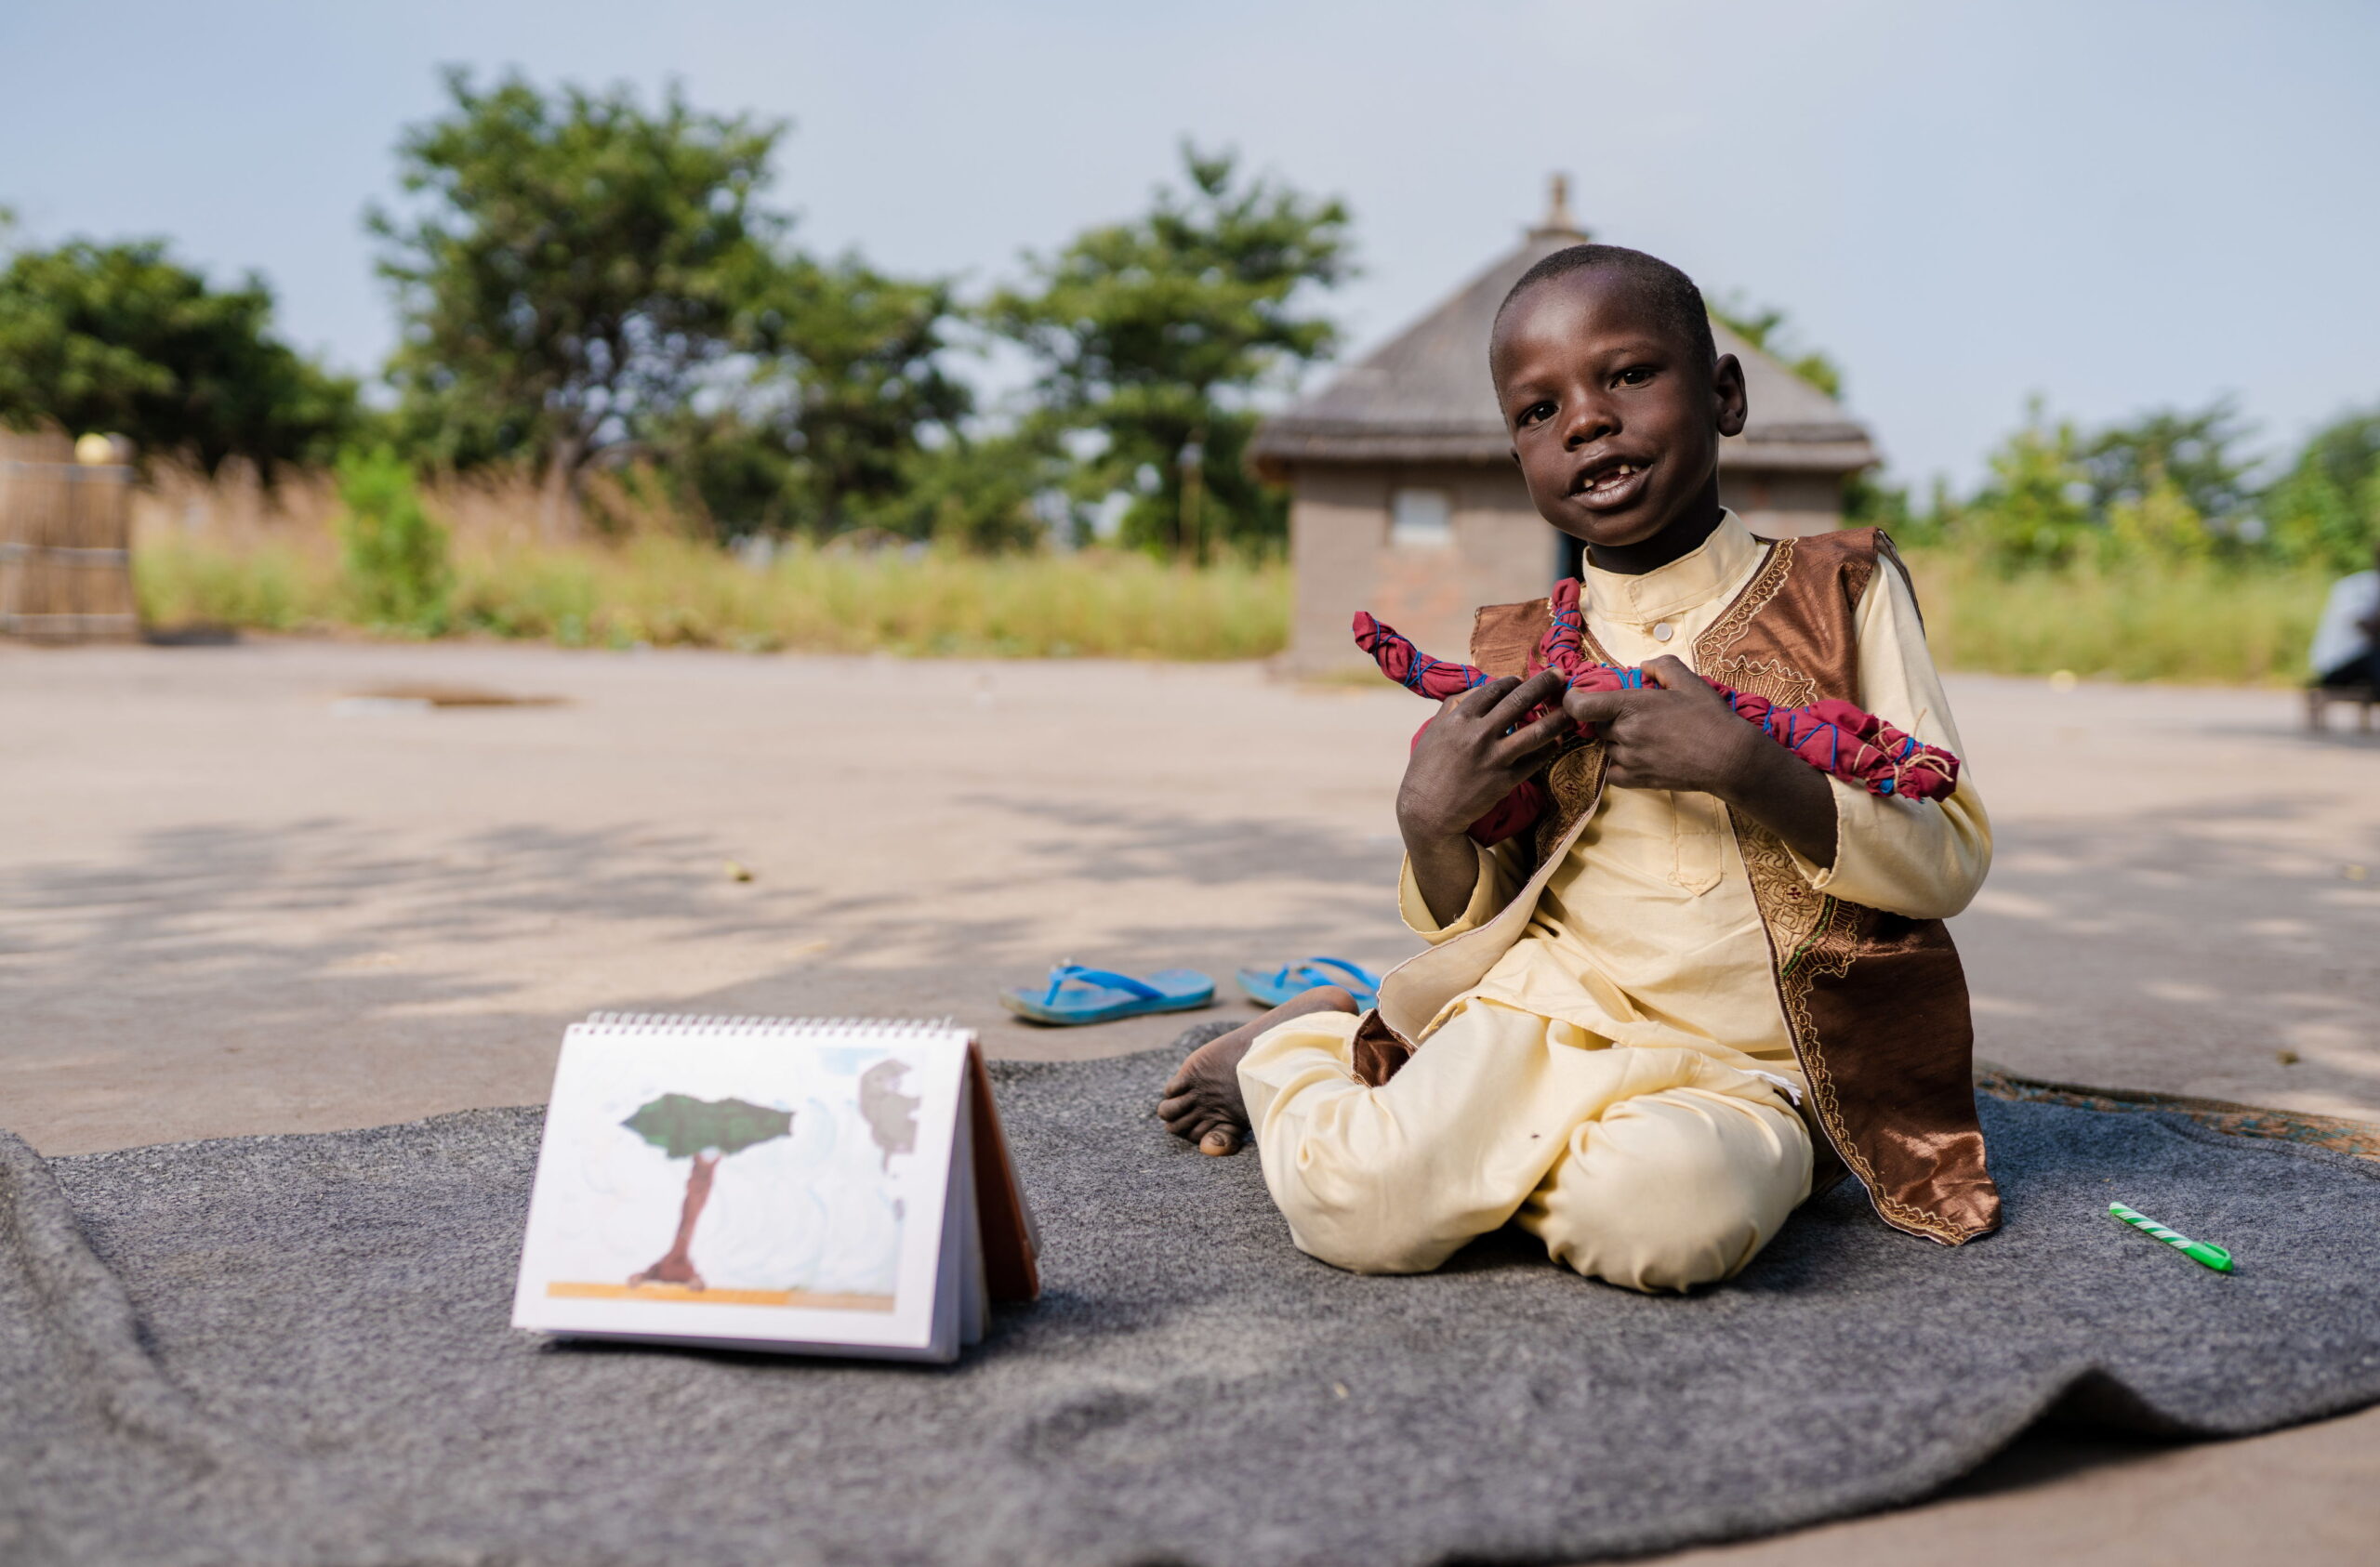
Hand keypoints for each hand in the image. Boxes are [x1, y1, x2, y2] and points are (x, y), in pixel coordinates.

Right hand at [1397, 670, 1571, 924]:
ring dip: (1557, 718)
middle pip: (1519, 701)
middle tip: (1560, 675)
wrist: (1427, 811)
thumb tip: (1476, 689)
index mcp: (1460, 718)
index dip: (1513, 681)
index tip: (1523, 680)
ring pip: (1535, 731)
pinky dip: (1548, 749)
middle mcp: (1479, 734)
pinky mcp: (1505, 780)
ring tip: (1571, 710)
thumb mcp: (1434, 731)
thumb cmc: (1426, 769)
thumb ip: (1453, 707)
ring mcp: (1494, 757)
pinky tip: (1557, 742)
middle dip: (1543, 684)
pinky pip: (1535, 760)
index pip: (1494, 689)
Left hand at [1563, 655, 1836, 866]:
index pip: (1579, 706)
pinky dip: (1617, 763)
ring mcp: (1629, 760)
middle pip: (1596, 726)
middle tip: (1631, 716)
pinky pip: (1611, 772)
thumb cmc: (1709, 717)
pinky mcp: (1636, 781)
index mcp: (1631, 707)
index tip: (1578, 697)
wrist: (1728, 758)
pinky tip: (1637, 756)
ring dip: (1615, 740)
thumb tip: (1642, 667)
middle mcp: (1624, 734)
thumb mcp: (1688, 681)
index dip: (1572, 700)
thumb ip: (1661, 666)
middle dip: (1606, 719)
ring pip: (1606, 747)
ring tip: (1644, 736)